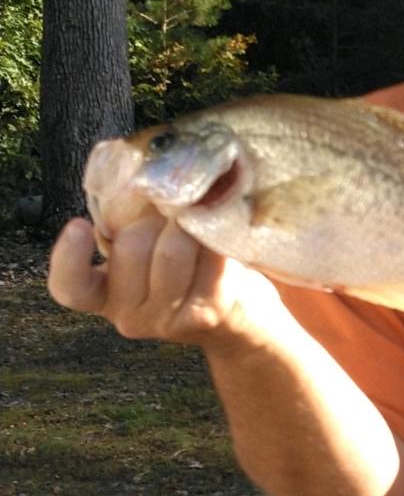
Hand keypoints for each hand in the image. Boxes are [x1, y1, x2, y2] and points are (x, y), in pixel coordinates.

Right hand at [47, 212, 285, 350]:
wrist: (243, 319)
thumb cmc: (189, 270)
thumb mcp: (149, 250)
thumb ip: (130, 225)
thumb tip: (134, 174)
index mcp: (106, 295)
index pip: (70, 287)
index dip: (67, 256)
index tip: (80, 224)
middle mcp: (129, 316)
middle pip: (131, 245)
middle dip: (155, 217)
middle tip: (174, 218)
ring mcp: (167, 320)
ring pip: (171, 248)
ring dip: (189, 226)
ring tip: (199, 229)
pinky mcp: (206, 313)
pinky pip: (208, 256)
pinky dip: (216, 239)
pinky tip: (219, 242)